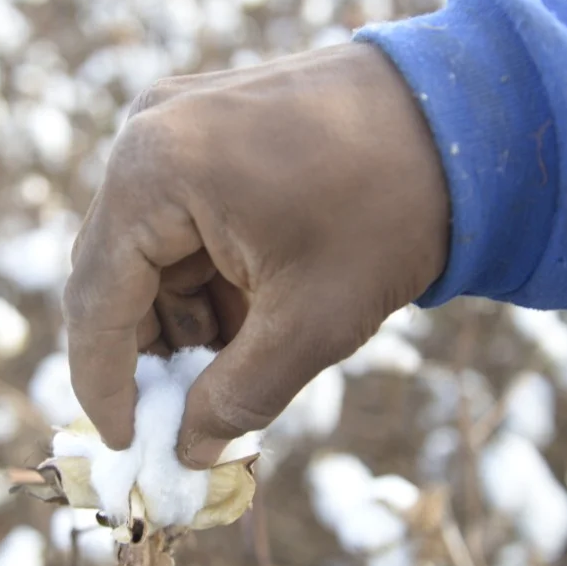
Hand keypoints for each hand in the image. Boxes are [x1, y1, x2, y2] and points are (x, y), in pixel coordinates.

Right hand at [63, 42, 450, 467]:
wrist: (470, 114)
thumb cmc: (390, 208)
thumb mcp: (312, 323)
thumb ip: (237, 398)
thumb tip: (189, 451)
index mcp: (153, 173)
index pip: (96, 299)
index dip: (106, 383)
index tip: (129, 444)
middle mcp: (145, 134)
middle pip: (114, 272)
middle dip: (150, 350)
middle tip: (184, 416)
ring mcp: (176, 120)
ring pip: (148, 250)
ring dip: (182, 315)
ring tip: (239, 361)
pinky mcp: (207, 123)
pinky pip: (179, 217)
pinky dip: (203, 274)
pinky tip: (248, 311)